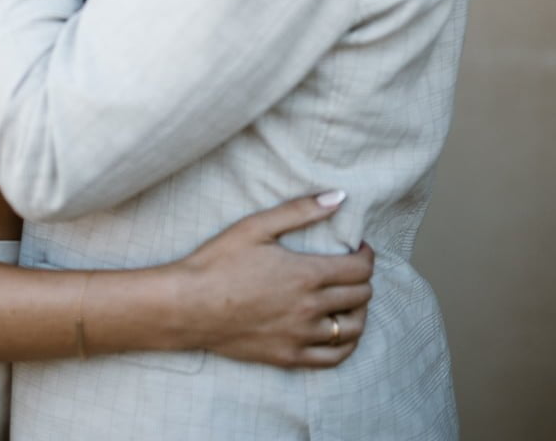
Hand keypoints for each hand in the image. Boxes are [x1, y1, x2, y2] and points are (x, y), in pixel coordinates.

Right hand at [171, 194, 373, 366]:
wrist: (189, 305)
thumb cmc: (219, 261)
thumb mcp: (257, 226)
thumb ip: (300, 211)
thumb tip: (339, 197)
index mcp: (306, 274)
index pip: (359, 269)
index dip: (366, 256)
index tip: (359, 248)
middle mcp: (310, 308)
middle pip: (360, 297)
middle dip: (363, 280)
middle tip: (351, 269)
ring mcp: (301, 336)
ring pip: (352, 329)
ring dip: (359, 312)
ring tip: (349, 299)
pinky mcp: (289, 357)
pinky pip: (333, 357)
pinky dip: (345, 344)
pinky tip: (339, 332)